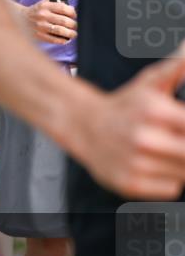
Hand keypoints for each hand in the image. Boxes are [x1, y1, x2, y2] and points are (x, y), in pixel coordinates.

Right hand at [24, 0, 76, 42]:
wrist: (21, 18)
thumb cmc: (37, 10)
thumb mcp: (45, 2)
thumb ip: (58, 4)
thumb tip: (72, 9)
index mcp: (45, 6)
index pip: (63, 8)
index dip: (72, 13)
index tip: (75, 16)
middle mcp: (42, 15)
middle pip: (64, 20)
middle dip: (73, 24)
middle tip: (76, 26)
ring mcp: (40, 26)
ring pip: (60, 31)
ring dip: (70, 33)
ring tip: (74, 34)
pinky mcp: (39, 35)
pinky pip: (53, 39)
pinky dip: (62, 40)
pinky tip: (66, 39)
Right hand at [73, 46, 184, 199]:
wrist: (82, 125)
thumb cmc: (124, 104)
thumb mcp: (150, 83)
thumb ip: (177, 67)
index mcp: (153, 111)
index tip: (181, 125)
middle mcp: (143, 139)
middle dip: (184, 145)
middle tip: (173, 137)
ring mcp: (136, 163)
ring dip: (180, 163)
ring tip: (163, 150)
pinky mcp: (130, 184)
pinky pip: (172, 188)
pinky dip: (169, 179)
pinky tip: (153, 164)